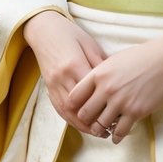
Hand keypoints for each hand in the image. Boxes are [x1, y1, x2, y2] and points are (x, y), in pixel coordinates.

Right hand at [22, 10, 106, 135]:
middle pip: (79, 106)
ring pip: (67, 112)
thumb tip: (116, 80)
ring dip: (82, 125)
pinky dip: (71, 119)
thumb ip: (100, 64)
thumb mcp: (89, 44)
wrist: (44, 29)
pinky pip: (58, 108)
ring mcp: (53, 84)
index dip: (104, 105)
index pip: (91, 92)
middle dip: (94, 120)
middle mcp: (62, 77)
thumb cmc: (70, 33)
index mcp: (74, 64)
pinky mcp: (48, 87)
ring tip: (98, 132)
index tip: (118, 113)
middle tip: (110, 129)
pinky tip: (82, 124)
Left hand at [67, 27, 162, 142]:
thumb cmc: (142, 56)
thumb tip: (89, 89)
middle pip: (85, 114)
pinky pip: (119, 132)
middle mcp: (107, 89)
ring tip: (103, 130)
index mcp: (99, 73)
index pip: (74, 96)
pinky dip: (115, 137)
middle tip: (91, 122)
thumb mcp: (114, 60)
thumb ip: (100, 74)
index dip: (74, 105)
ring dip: (100, 130)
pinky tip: (116, 136)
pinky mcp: (136, 112)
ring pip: (100, 126)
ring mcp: (121, 101)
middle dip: (86, 120)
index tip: (78, 109)